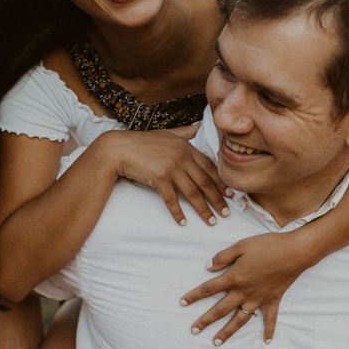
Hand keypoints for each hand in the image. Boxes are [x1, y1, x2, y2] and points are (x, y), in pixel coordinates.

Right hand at [102, 125, 231, 226]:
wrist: (118, 149)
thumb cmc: (141, 142)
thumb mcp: (166, 133)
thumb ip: (184, 132)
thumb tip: (199, 126)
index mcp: (186, 147)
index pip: (210, 167)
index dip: (221, 182)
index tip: (230, 194)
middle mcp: (182, 157)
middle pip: (205, 182)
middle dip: (218, 199)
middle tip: (226, 213)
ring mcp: (171, 168)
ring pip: (192, 193)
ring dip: (203, 209)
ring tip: (211, 221)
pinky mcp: (159, 179)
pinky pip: (172, 200)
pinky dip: (177, 213)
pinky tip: (183, 222)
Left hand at [179, 231, 311, 343]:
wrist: (295, 251)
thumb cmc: (268, 245)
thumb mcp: (241, 245)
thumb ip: (223, 257)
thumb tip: (208, 267)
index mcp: (234, 277)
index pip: (209, 288)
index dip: (194, 296)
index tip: (182, 303)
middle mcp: (244, 292)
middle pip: (220, 309)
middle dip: (205, 321)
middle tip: (193, 331)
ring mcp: (259, 299)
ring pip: (240, 319)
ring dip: (228, 331)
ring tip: (217, 342)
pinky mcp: (273, 300)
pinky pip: (270, 319)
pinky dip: (269, 330)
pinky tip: (266, 342)